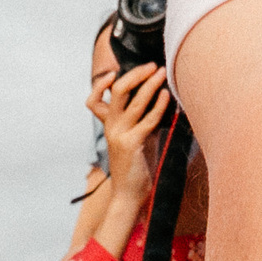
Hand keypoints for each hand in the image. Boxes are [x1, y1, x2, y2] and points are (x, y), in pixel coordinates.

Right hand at [86, 61, 170, 190]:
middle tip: (152, 65)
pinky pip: (147, 120)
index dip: (99, 85)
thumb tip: (159, 99)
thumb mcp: (137, 137)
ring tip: (163, 73)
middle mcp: (111, 127)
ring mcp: (120, 135)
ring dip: (151, 84)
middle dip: (136, 74)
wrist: (130, 194)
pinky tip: (167, 96)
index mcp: (108, 125)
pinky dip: (159, 105)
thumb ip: (142, 119)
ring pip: (135, 102)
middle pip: (118, 91)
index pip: (94, 101)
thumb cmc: (136, 166)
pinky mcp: (132, 144)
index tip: (114, 72)